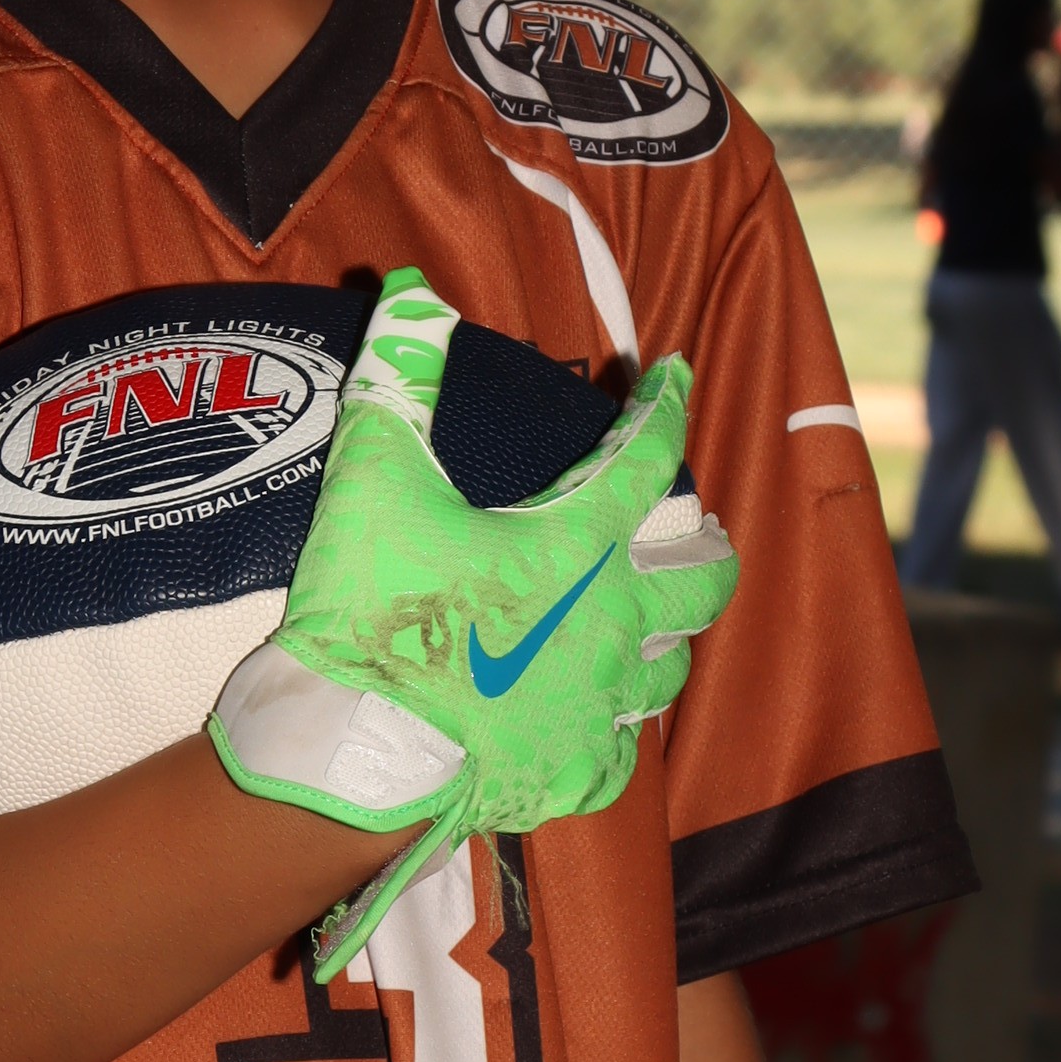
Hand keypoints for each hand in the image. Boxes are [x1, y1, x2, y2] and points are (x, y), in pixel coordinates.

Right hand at [208, 264, 736, 977]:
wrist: (353, 754)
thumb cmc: (370, 614)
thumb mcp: (373, 480)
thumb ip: (397, 379)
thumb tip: (409, 286)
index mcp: (578, 547)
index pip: (648, 458)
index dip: (664, 407)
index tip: (673, 374)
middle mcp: (613, 625)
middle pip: (703, 582)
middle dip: (707, 550)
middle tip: (700, 535)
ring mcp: (600, 708)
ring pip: (670, 671)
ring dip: (664, 642)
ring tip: (649, 629)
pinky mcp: (574, 775)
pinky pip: (619, 753)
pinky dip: (611, 732)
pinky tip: (591, 725)